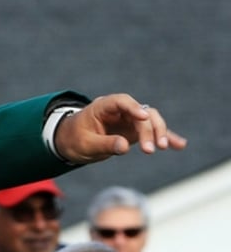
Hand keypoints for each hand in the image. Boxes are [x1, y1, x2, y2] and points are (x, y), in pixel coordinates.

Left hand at [53, 94, 186, 163]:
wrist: (71, 142)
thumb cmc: (74, 139)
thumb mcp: (85, 144)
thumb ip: (104, 144)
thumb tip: (124, 147)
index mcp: (103, 106)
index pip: (121, 101)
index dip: (133, 107)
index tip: (143, 118)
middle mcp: (120, 110)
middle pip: (141, 113)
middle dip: (148, 130)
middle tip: (149, 150)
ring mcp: (129, 120)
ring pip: (151, 120)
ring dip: (159, 132)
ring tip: (163, 147)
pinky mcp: (135, 131)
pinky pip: (153, 132)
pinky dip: (165, 138)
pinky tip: (179, 145)